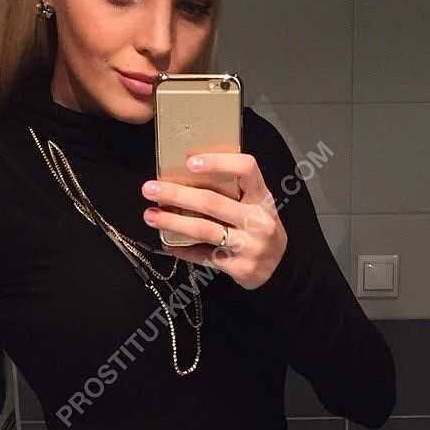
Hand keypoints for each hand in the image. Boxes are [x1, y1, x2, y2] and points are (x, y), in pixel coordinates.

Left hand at [140, 153, 286, 289]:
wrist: (280, 268)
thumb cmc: (259, 228)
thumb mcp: (256, 205)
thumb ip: (232, 192)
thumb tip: (185, 175)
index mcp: (262, 197)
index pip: (246, 169)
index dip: (218, 162)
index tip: (189, 162)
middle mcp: (257, 220)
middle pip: (212, 201)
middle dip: (177, 193)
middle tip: (150, 188)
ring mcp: (249, 246)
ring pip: (203, 229)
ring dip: (172, 221)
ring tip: (150, 215)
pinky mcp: (239, 268)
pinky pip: (203, 256)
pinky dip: (182, 249)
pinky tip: (166, 242)